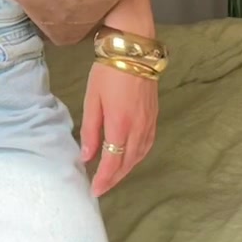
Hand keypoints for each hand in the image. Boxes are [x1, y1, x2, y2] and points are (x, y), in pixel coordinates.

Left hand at [79, 61, 157, 197]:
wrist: (134, 50)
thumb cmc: (108, 71)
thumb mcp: (92, 99)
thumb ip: (90, 130)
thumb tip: (86, 156)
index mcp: (120, 125)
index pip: (112, 162)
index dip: (103, 179)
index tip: (94, 191)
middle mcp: (138, 129)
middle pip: (128, 163)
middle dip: (114, 178)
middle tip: (101, 188)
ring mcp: (149, 123)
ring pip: (139, 156)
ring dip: (127, 169)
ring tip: (113, 176)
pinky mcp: (154, 116)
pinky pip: (147, 145)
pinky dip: (137, 156)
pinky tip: (130, 157)